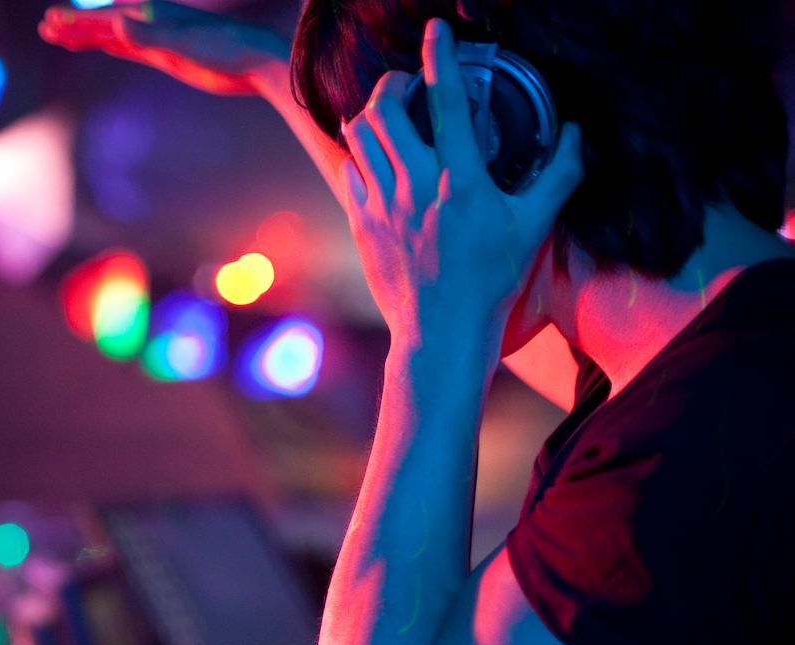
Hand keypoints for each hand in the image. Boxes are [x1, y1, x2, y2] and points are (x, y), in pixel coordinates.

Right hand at [39, 2, 290, 96]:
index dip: (77, 23)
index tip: (52, 23)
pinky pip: (131, 47)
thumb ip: (149, 36)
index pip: (105, 20)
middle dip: (76, 26)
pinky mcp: (166, 54)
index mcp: (152, 17)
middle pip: (104, 25)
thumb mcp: (183, 45)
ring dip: (89, 36)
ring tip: (63, 36)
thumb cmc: (224, 50)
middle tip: (46, 27)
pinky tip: (102, 45)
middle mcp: (152, 23)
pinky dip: (112, 45)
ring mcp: (157, 38)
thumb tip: (117, 28)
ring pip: (114, 35)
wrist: (255, 61)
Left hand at [338, 21, 581, 344]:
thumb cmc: (492, 280)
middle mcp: (415, 186)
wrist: (441, 331)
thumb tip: (579, 132)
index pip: (447, 103)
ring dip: (371, 114)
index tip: (435, 30)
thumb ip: (561, 172)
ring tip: (388, 113)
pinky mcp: (361, 224)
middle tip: (407, 82)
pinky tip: (374, 155)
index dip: (440, 58)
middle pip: (385, 110)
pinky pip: (349, 171)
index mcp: (461, 180)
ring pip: (358, 136)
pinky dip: (359, 153)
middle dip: (393, 83)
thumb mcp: (536, 225)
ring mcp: (382, 205)